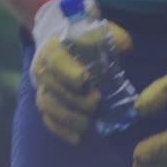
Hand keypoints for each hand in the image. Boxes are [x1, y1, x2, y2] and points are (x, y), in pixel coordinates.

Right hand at [29, 0, 132, 143]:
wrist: (61, 41)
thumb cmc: (83, 35)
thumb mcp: (97, 27)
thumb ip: (112, 35)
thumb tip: (125, 48)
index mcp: (51, 47)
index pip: (55, 59)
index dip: (67, 71)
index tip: (85, 80)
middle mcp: (41, 68)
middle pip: (52, 86)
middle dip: (74, 98)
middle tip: (97, 103)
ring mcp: (41, 87)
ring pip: (48, 105)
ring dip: (67, 117)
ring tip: (89, 125)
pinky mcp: (45, 102)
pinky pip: (48, 120)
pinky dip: (62, 131)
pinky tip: (79, 138)